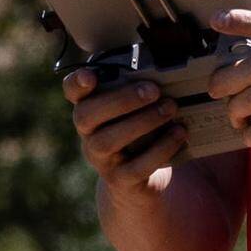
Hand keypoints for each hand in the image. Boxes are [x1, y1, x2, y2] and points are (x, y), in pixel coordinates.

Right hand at [63, 61, 193, 183]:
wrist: (138, 183)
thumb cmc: (140, 134)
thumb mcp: (137, 110)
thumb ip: (140, 89)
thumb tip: (167, 67)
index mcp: (90, 108)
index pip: (72, 91)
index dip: (76, 83)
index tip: (90, 76)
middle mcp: (88, 134)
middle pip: (87, 114)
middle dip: (121, 100)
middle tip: (154, 90)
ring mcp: (101, 160)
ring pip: (108, 140)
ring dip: (143, 121)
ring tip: (170, 108)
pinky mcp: (121, 181)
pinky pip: (137, 166)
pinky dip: (161, 148)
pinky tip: (179, 133)